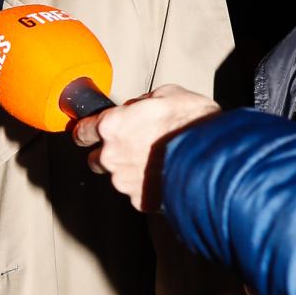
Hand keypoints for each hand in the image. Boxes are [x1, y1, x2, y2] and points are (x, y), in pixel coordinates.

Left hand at [72, 84, 219, 211]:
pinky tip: (164, 176)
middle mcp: (111, 156)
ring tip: (155, 162)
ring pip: (117, 177)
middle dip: (108, 154)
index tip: (87, 133)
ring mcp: (123, 181)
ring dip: (130, 170)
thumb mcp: (168, 94)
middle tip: (130, 147)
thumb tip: (136, 107)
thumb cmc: (192, 123)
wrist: (212, 158)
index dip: (86, 132)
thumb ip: (142, 102)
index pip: (82, 131)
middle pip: (95, 158)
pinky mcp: (139, 200)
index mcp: (112, 126)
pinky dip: (147, 186)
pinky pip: (137, 192)